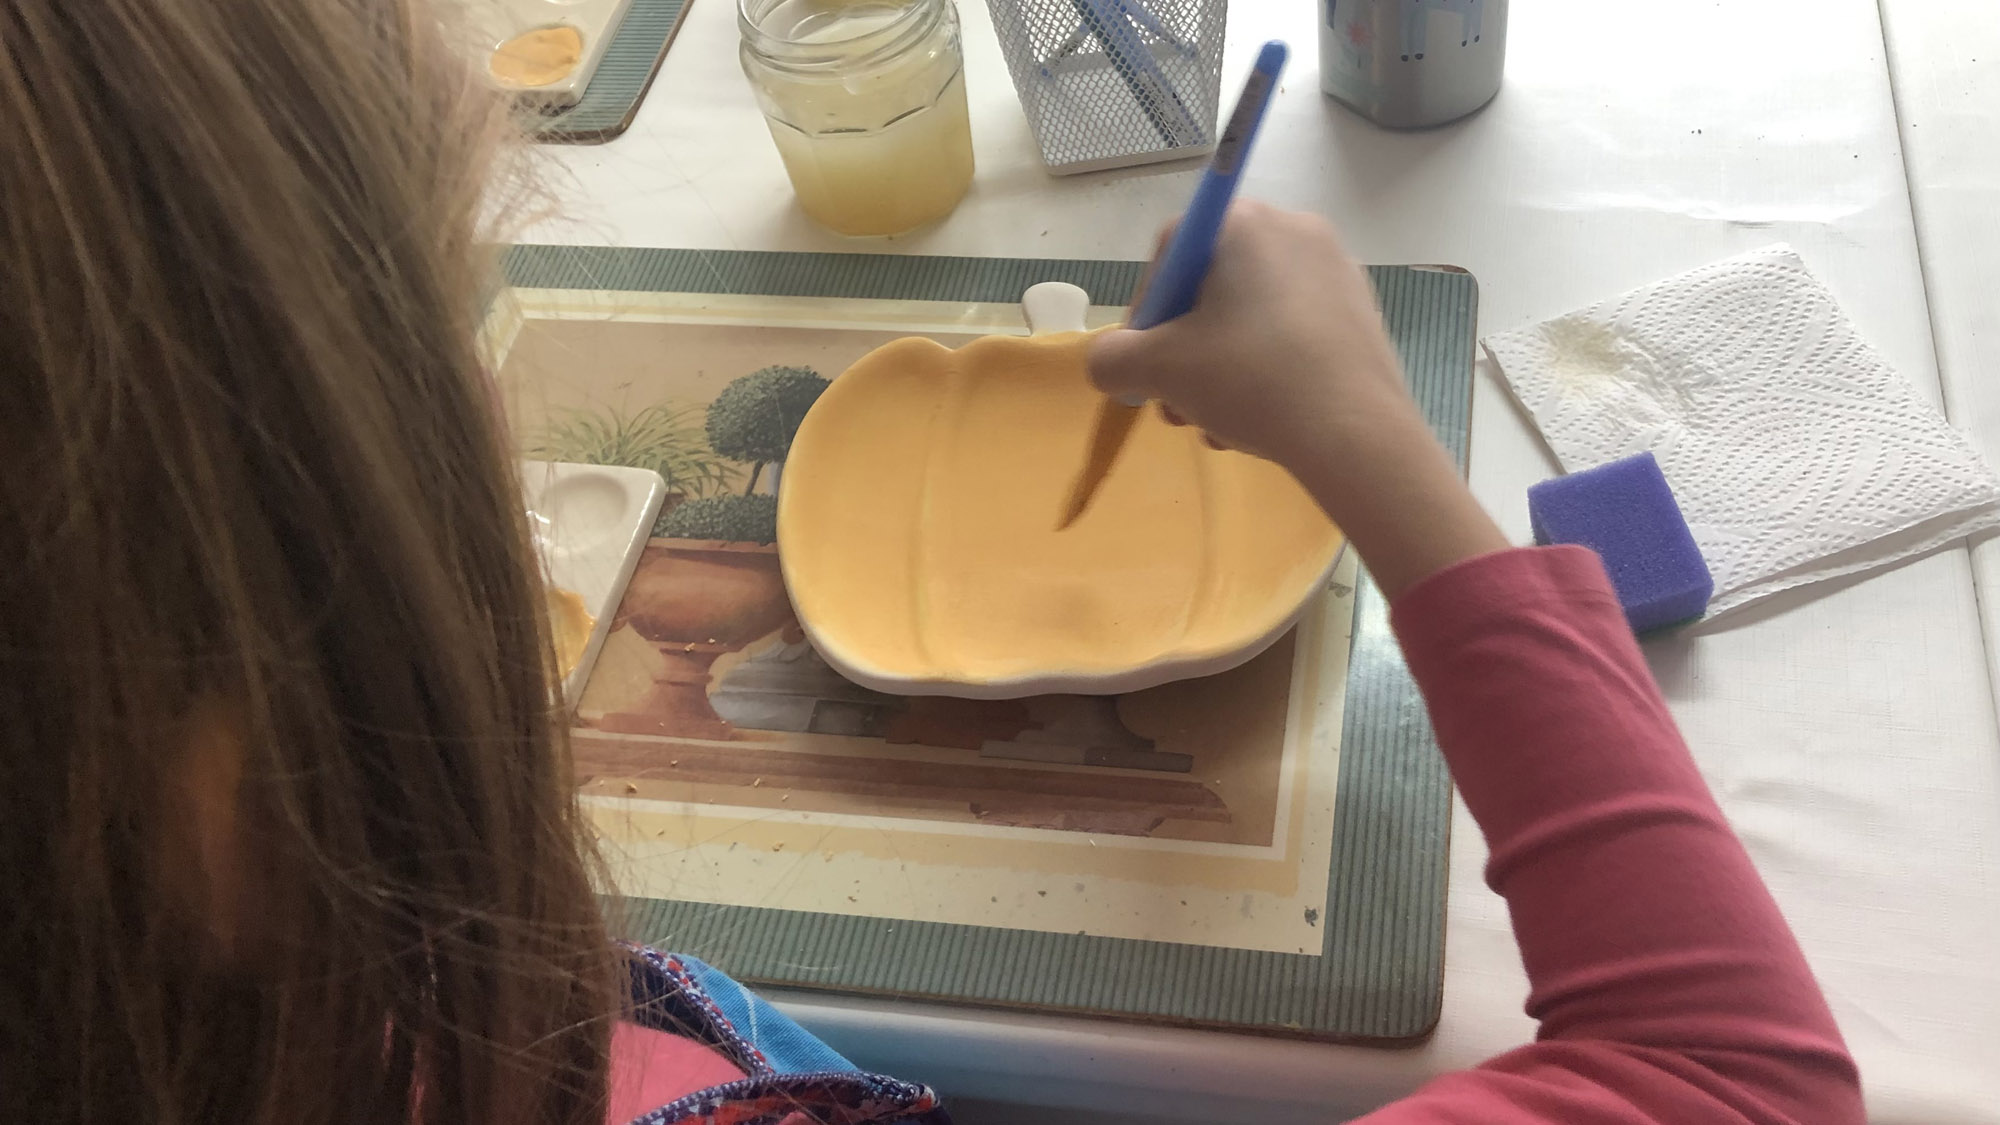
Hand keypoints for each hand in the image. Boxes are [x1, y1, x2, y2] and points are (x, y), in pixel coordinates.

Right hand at [1089, 202, 1506, 597]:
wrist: (1356, 433)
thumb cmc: (1251, 381)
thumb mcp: (1159, 370)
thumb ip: (1112, 359)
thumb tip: (1110, 362)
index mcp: (1244, 224)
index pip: (1171, 252)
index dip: (1146, 310)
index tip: (1146, 363)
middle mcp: (1293, 229)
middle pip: (1212, 287)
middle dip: (1184, 350)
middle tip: (1177, 403)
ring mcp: (1336, 270)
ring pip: (1251, 318)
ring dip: (1220, 369)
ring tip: (1217, 425)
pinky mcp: (1361, 312)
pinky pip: (1291, 332)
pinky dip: (1266, 370)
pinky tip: (1261, 420)